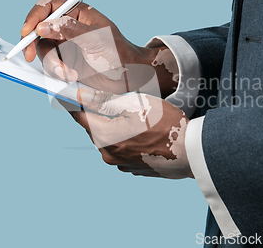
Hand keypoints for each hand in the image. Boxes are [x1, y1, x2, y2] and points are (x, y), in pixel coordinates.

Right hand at [21, 0, 178, 96]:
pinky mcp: (66, 62)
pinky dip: (57, 72)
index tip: (27, 32)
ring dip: (51, 64)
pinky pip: (51, 65)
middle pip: (38, 30)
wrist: (130, 77)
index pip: (47, 7)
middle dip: (33, 44)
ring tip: (68, 74)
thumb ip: (69, 30)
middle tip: (28, 56)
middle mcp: (68, 27)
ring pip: (43, 51)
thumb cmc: (119, 53)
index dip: (33, 18)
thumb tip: (42, 26)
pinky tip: (72, 77)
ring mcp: (66, 45)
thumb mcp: (95, 39)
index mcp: (77, 13)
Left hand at [71, 87, 192, 178]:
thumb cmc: (164, 123)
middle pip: (95, 128)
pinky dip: (127, 139)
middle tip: (114, 100)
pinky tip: (143, 132)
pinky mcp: (132, 168)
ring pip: (109, 139)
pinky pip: (122, 149)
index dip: (75, 102)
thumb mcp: (133, 104)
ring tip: (136, 117)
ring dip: (115, 127)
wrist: (191, 151)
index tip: (72, 93)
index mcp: (104, 136)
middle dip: (100, 114)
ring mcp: (120, 164)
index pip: (79, 116)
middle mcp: (107, 154)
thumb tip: (80, 95)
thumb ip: (103, 101)